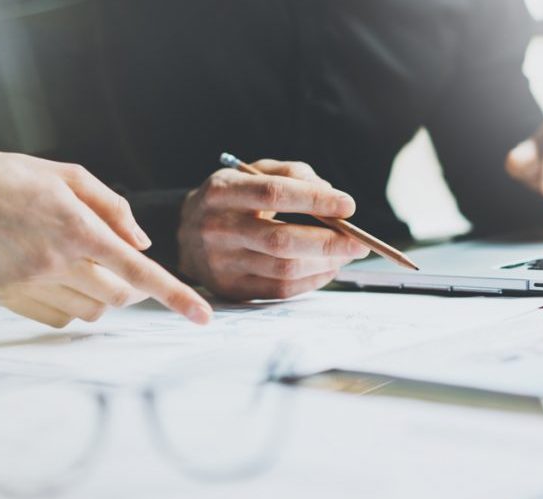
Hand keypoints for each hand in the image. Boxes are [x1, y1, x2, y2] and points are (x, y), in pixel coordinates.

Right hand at [0, 125, 211, 326]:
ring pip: (92, 312)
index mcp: (78, 227)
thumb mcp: (72, 176)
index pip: (139, 271)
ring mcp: (31, 282)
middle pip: (119, 297)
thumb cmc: (19, 177)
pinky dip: (71, 307)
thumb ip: (114, 209)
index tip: (203, 317)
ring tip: (79, 266)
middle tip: (115, 264)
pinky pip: (60, 320)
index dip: (175, 296)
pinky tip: (56, 279)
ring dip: (101, 296)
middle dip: (129, 287)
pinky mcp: (9, 297)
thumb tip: (143, 244)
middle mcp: (56, 260)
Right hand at [178, 159, 369, 300]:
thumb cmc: (230, 199)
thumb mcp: (251, 173)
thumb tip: (330, 193)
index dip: (315, 200)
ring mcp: (221, 263)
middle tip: (359, 242)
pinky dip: (312, 281)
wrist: (183, 233)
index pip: (274, 194)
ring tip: (346, 254)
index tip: (348, 205)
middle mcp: (217, 228)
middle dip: (329, 242)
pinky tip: (327, 269)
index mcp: (222, 192)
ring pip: (284, 268)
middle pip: (281, 239)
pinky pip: (280, 290)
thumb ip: (291, 173)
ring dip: (325, 263)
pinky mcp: (230, 289)